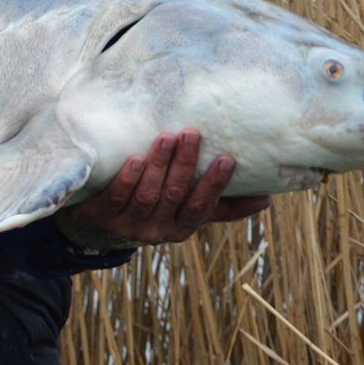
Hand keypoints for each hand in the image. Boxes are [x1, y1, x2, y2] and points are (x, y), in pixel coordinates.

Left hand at [55, 127, 271, 249]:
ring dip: (158, 165)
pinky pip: (116, 197)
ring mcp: (127, 225)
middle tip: (193, 133)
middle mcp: (156, 230)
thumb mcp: (183, 211)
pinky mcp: (101, 216)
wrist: (95, 228)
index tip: (227, 158)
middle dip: (185, 165)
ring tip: (167, 137)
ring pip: (147, 195)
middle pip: (174, 197)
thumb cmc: (150, 211)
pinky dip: (127, 178)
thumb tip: (268, 199)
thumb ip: (221, 206)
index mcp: (179, 228)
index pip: (201, 208)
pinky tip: (135, 159)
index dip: (214, 185)